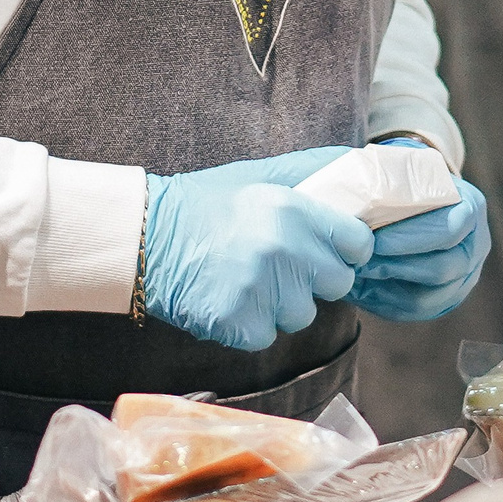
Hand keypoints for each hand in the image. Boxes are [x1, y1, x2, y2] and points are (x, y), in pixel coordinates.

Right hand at [143, 148, 372, 350]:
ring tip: (247, 280)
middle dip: (316, 279)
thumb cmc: (205, 205)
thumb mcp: (259, 176)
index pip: (358, 243)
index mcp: (294, 210)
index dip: (345, 248)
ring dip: (281, 305)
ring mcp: (261, 290)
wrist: (143, 237)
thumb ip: (310, 173)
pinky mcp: (238, 323)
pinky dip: (249, 325)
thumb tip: (359, 165)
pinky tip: (228, 299)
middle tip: (282, 265)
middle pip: (339, 284)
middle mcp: (284, 250)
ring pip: (302, 314)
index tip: (325, 248)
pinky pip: (266, 336)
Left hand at [349, 175, 489, 322]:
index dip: (408, 237)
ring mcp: (465, 276)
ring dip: (387, 288)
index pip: (448, 230)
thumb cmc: (400, 181)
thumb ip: (385, 175)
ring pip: (428, 297)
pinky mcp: (445, 298)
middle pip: (442, 269)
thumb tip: (355, 188)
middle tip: (358, 259)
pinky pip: (415, 311)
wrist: (411, 201)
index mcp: (470, 207)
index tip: (370, 236)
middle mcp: (476, 245)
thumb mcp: (399, 167)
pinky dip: (385, 303)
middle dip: (395, 266)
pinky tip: (361, 288)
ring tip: (355, 274)